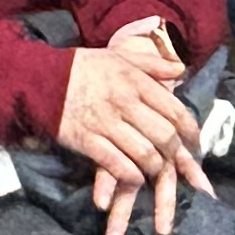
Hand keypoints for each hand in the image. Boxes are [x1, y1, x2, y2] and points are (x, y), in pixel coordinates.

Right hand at [54, 39, 209, 234]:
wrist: (40, 78)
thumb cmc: (83, 67)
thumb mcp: (118, 56)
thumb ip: (151, 63)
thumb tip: (181, 69)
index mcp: (136, 80)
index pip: (174, 109)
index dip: (190, 130)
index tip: (194, 142)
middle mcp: (125, 102)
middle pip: (164, 135)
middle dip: (176, 154)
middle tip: (180, 164)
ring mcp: (106, 122)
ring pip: (144, 153)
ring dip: (155, 168)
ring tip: (158, 173)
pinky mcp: (87, 140)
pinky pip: (116, 164)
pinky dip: (130, 175)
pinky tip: (135, 179)